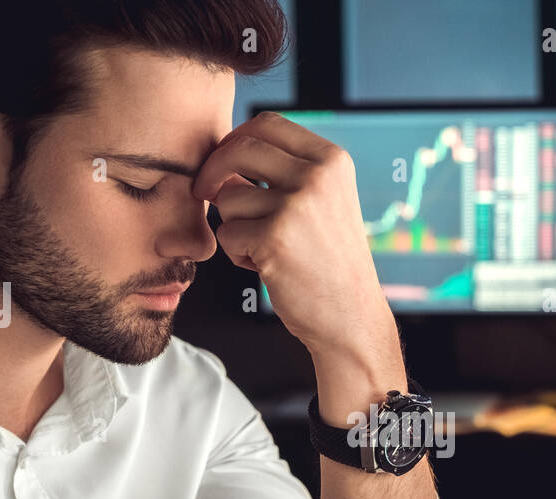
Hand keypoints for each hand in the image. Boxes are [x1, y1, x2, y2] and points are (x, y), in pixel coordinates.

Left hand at [192, 111, 394, 356]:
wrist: (351, 316)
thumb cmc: (330, 262)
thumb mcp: (326, 202)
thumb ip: (288, 172)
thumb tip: (228, 150)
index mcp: (332, 160)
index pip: (268, 124)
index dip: (236, 139)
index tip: (224, 162)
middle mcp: (317, 176)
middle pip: (240, 149)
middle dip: (212, 170)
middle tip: (203, 192)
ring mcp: (296, 205)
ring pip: (228, 197)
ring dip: (233, 225)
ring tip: (262, 249)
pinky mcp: (274, 238)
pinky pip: (228, 233)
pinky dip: (238, 254)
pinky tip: (266, 267)